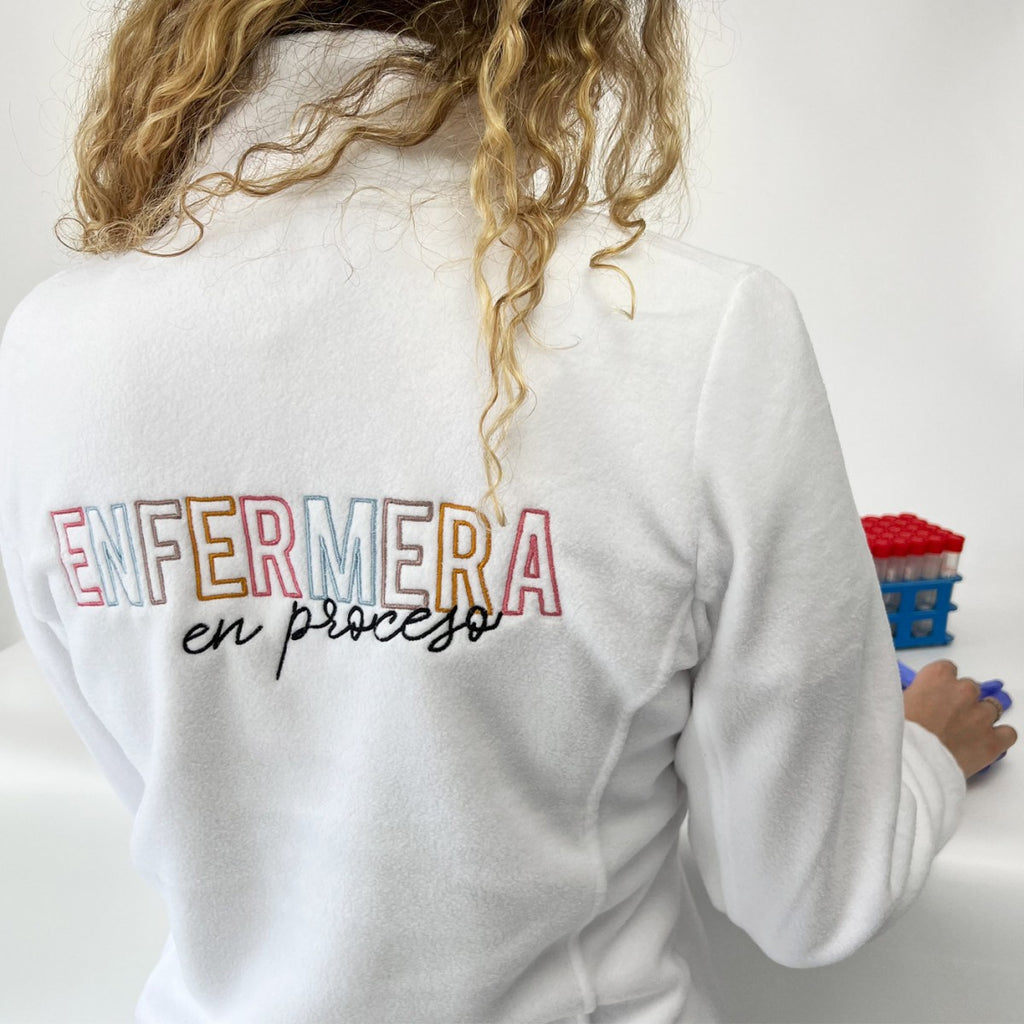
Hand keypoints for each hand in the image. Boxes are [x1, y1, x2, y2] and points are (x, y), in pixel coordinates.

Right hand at [903, 659, 1016, 778]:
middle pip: (970, 687)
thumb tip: (918, 701)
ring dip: (980, 717)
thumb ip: (914, 696)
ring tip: (964, 733)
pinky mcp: (994, 740)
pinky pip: (1008, 733)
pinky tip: (984, 742)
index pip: (947, 669)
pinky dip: (999, 736)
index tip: (936, 694)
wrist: (910, 765)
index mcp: (937, 677)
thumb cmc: (898, 736)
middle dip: (961, 701)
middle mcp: (962, 691)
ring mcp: (981, 715)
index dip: (942, 684)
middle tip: (946, 718)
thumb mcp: (895, 704)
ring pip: (992, 708)